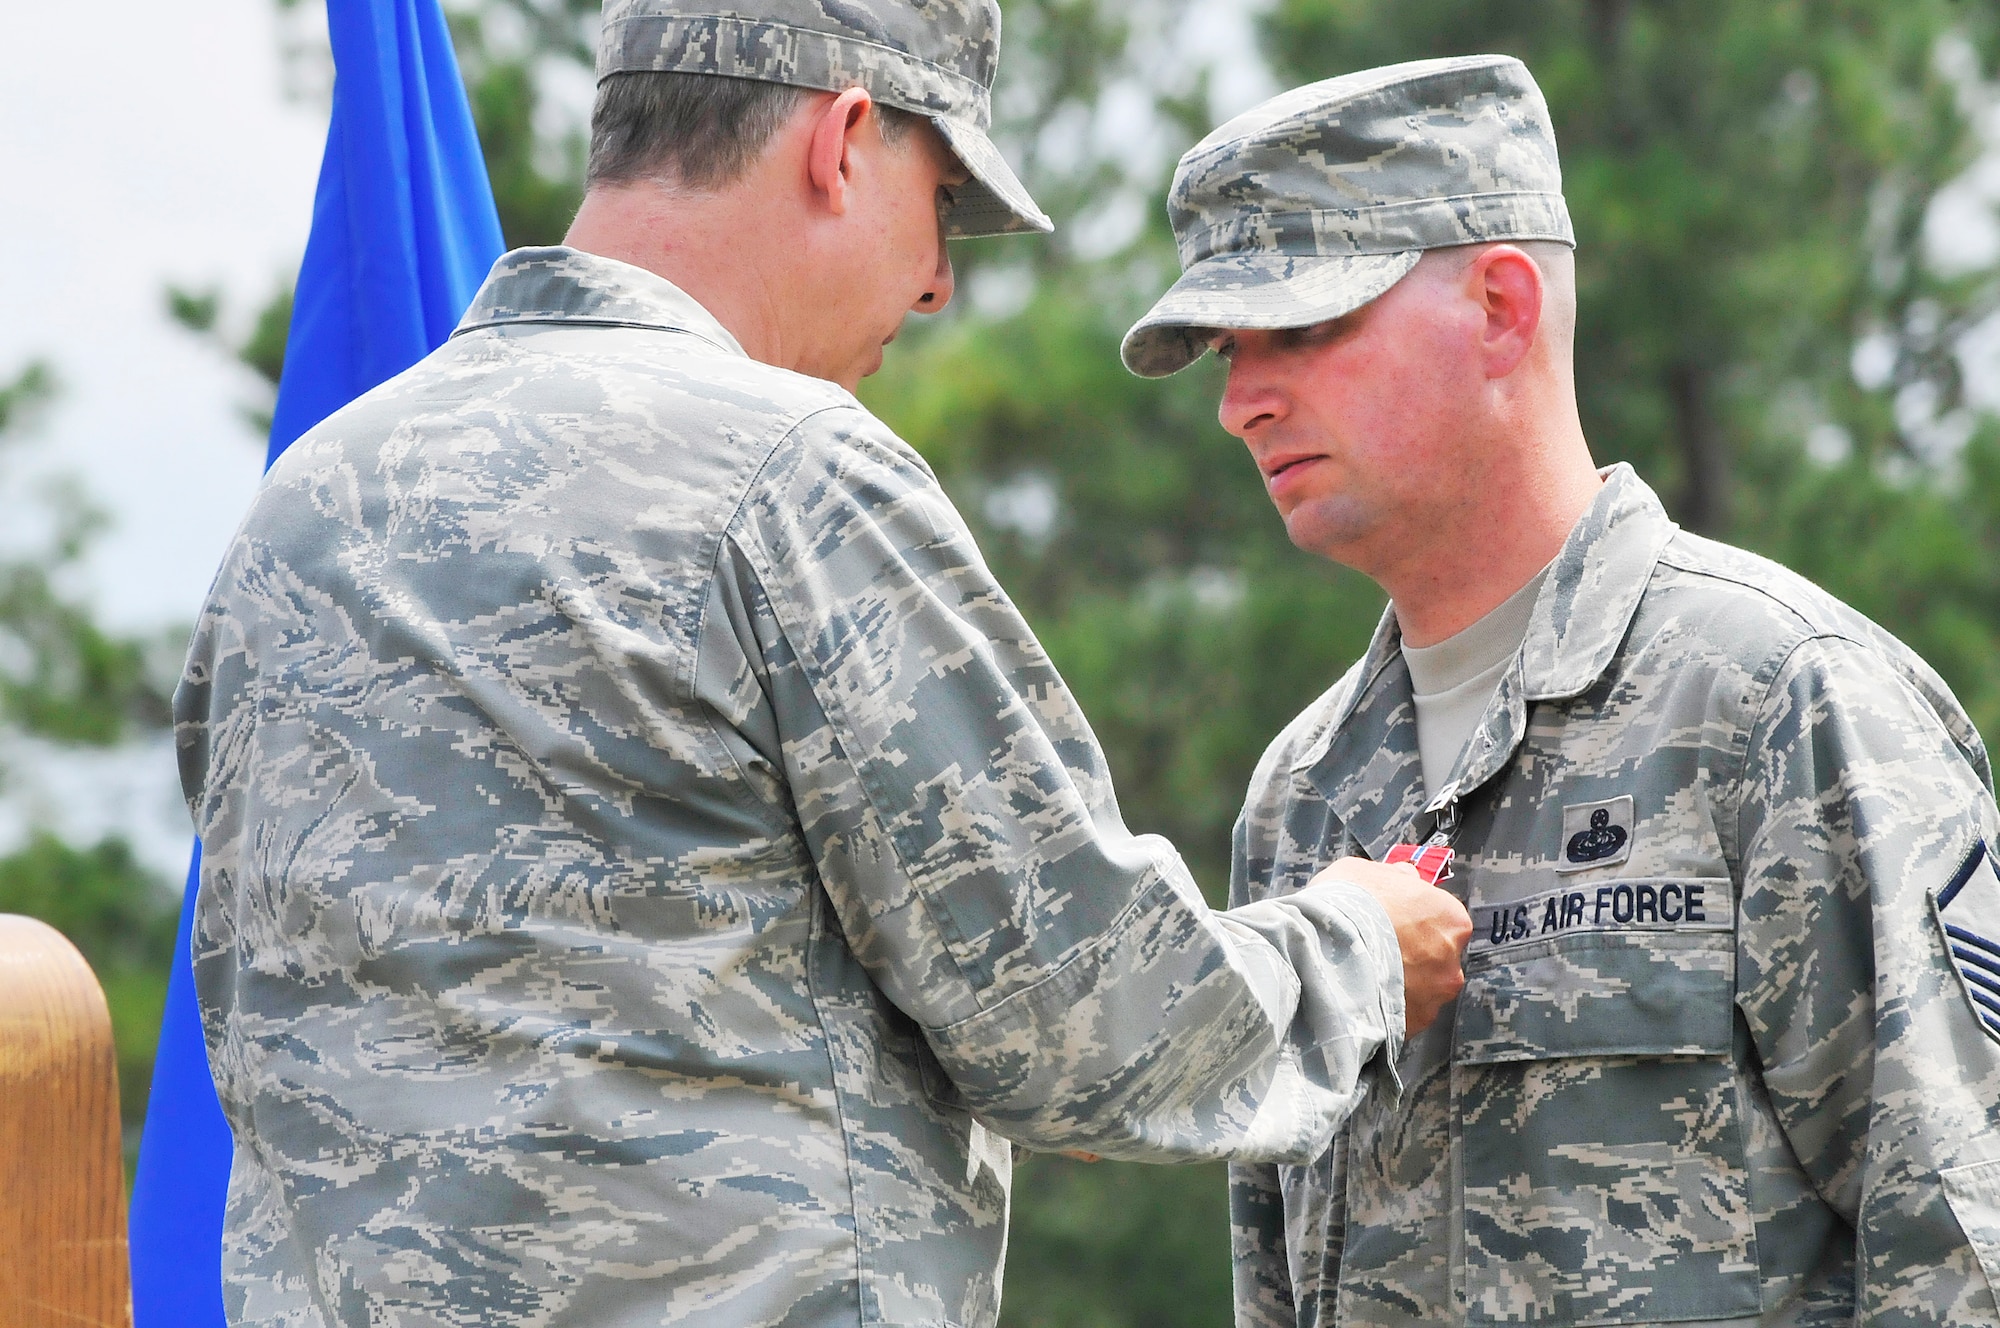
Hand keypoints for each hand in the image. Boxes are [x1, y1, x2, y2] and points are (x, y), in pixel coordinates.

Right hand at [1311, 857, 1470, 1037]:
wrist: (1326, 951)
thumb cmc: (1350, 905)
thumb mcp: (1366, 872)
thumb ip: (1393, 877)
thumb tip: (1405, 877)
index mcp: (1450, 918)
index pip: (1442, 919)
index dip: (1415, 919)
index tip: (1393, 921)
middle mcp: (1452, 960)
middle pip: (1435, 957)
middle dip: (1412, 955)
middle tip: (1378, 950)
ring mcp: (1434, 996)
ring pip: (1421, 989)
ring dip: (1401, 984)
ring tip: (1366, 977)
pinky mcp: (1413, 1024)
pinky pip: (1403, 1013)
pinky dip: (1387, 1008)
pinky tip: (1363, 996)